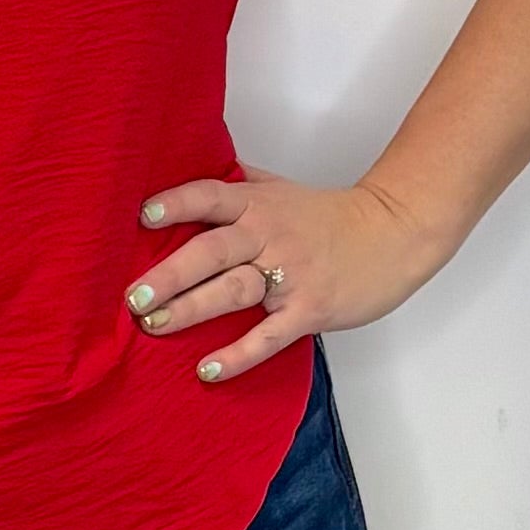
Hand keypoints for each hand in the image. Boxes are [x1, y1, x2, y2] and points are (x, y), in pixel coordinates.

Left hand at [125, 170, 453, 381]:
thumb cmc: (331, 216)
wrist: (395, 234)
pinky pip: (269, 336)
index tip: (142, 216)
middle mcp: (269, 236)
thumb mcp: (282, 188)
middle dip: (170, 274)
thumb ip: (239, 181)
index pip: (210, 197)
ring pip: (233, 292)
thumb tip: (196, 160)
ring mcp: (291, 275)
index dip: (176, 204)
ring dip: (192, 310)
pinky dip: (239, 354)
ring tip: (154, 326)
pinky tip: (208, 368)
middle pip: (213, 252)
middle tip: (134, 296)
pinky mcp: (310, 310)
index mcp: (258, 205)